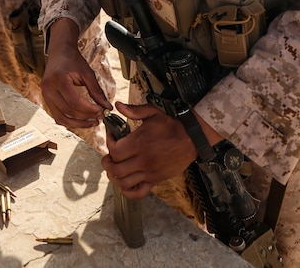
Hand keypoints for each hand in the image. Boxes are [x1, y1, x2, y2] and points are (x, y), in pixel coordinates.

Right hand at [39, 18, 111, 129]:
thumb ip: (97, 91)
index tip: (102, 112)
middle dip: (86, 117)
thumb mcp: (87, 73)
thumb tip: (107, 107)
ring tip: (92, 123)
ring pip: (61, 118)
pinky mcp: (46, 99)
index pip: (75, 102)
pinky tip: (80, 121)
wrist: (59, 52)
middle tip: (100, 117)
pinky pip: (57, 116)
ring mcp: (45, 94)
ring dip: (77, 124)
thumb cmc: (72, 60)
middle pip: (68, 111)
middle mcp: (48, 88)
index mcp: (59, 79)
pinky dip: (69, 121)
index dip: (90, 110)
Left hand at [102, 102, 222, 198]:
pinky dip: (127, 191)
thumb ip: (134, 110)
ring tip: (115, 168)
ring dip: (115, 177)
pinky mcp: (156, 180)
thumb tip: (117, 105)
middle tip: (109, 156)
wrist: (192, 139)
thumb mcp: (152, 113)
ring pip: (124, 183)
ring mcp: (150, 172)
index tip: (112, 138)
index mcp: (140, 143)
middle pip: (116, 169)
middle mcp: (144, 160)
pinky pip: (138, 193)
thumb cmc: (171, 126)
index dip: (109, 144)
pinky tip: (124, 182)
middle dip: (107, 163)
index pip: (115, 151)